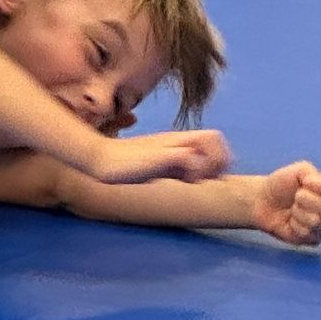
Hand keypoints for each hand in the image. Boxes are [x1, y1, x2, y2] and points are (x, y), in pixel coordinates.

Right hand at [90, 127, 231, 185]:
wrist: (100, 158)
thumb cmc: (124, 164)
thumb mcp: (154, 164)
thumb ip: (172, 167)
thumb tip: (188, 175)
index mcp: (177, 142)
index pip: (213, 139)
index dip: (218, 157)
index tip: (208, 176)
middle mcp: (176, 140)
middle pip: (216, 138)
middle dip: (219, 160)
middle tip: (206, 178)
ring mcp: (169, 145)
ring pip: (208, 142)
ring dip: (209, 163)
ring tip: (194, 179)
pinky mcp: (160, 154)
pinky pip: (189, 157)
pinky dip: (193, 170)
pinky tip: (182, 181)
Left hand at [252, 161, 320, 247]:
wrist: (263, 201)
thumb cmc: (282, 185)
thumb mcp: (297, 171)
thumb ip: (310, 172)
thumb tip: (314, 181)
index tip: (306, 182)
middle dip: (305, 199)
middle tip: (296, 196)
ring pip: (315, 221)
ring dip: (298, 211)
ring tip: (292, 208)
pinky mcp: (312, 240)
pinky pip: (305, 233)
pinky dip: (293, 224)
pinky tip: (290, 220)